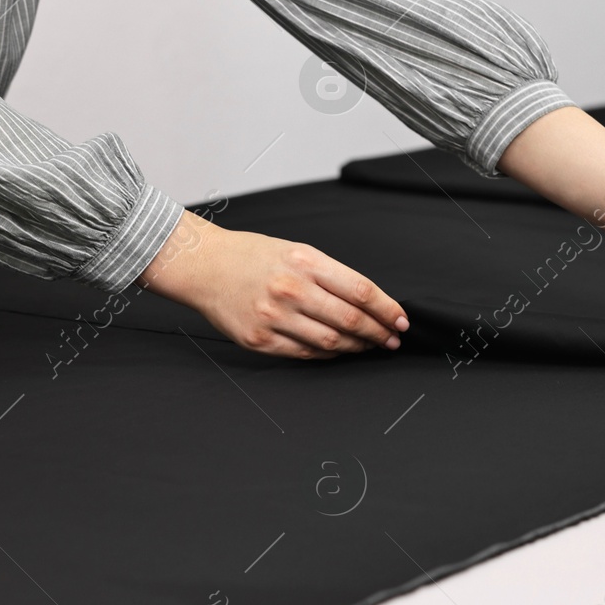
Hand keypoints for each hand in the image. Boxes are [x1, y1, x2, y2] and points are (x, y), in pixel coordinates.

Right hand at [137, 211, 408, 358]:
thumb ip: (331, 275)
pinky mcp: (259, 339)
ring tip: (368, 345)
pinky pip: (305, 352)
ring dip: (356, 346)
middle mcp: (291, 289)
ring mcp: (274, 316)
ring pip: (331, 340)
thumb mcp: (297, 252)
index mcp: (306, 262)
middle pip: (351, 319)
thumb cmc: (253, 256)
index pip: (361, 291)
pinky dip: (328, 353)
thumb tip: (368, 302)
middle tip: (392, 339)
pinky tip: (339, 349)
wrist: (204, 265)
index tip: (401, 320)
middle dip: (379, 332)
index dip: (387, 310)